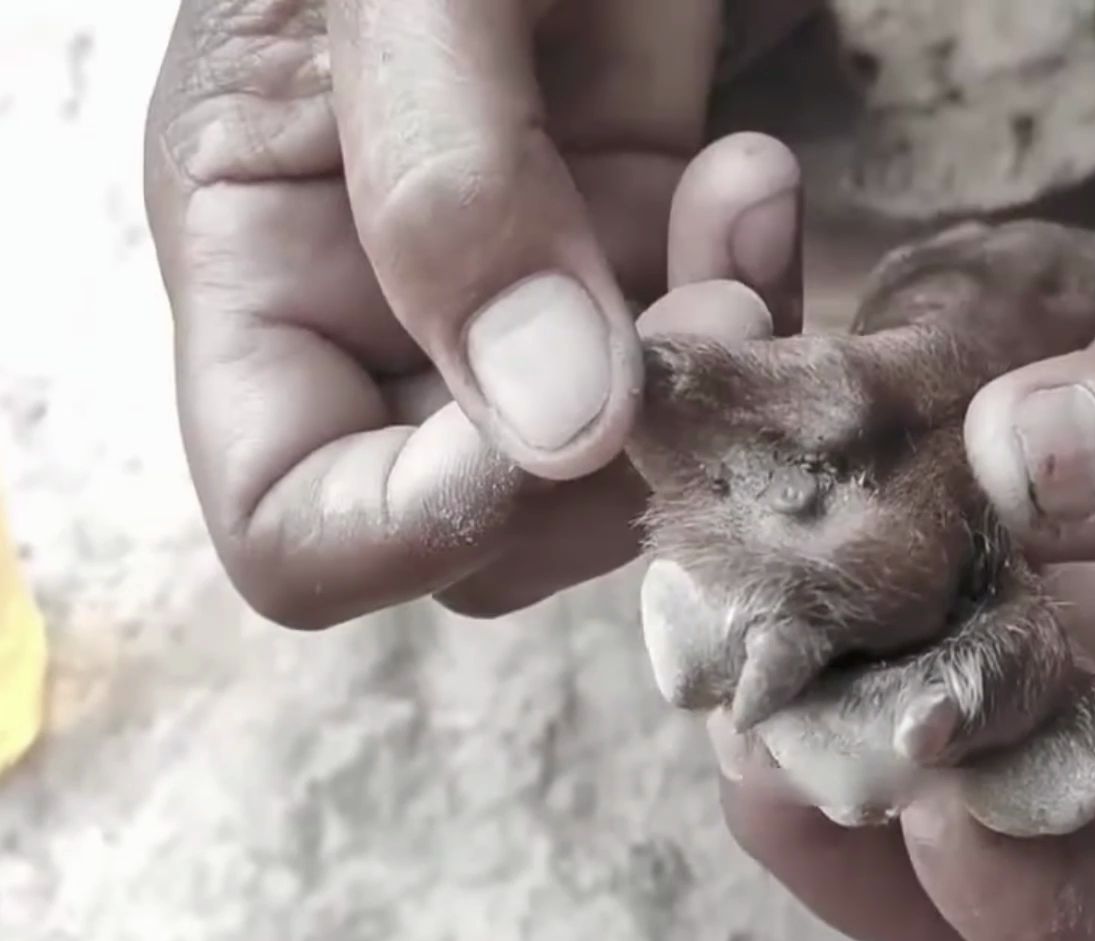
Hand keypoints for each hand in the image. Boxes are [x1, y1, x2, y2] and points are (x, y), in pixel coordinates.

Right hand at [145, 0, 811, 626]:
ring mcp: (529, 303)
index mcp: (265, 273)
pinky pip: (713, 368)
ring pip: (625, 474)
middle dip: (620, 455)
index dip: (429, 523)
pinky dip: (757, 301)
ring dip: (714, 374)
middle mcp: (389, 323)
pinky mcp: (638, 256)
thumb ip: (452, 194)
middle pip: (488, 536)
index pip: (300, 533)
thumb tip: (559, 427)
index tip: (572, 412)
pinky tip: (755, 178)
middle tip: (706, 299)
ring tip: (740, 195)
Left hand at [721, 190, 1094, 940]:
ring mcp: (1044, 632)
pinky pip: (858, 576)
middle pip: (949, 869)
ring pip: (867, 730)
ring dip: (770, 677)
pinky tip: (737, 404)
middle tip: (755, 700)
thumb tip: (1013, 466)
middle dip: (829, 813)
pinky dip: (785, 524)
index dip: (1027, 914)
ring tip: (715, 573)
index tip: (941, 803)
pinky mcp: (982, 535)